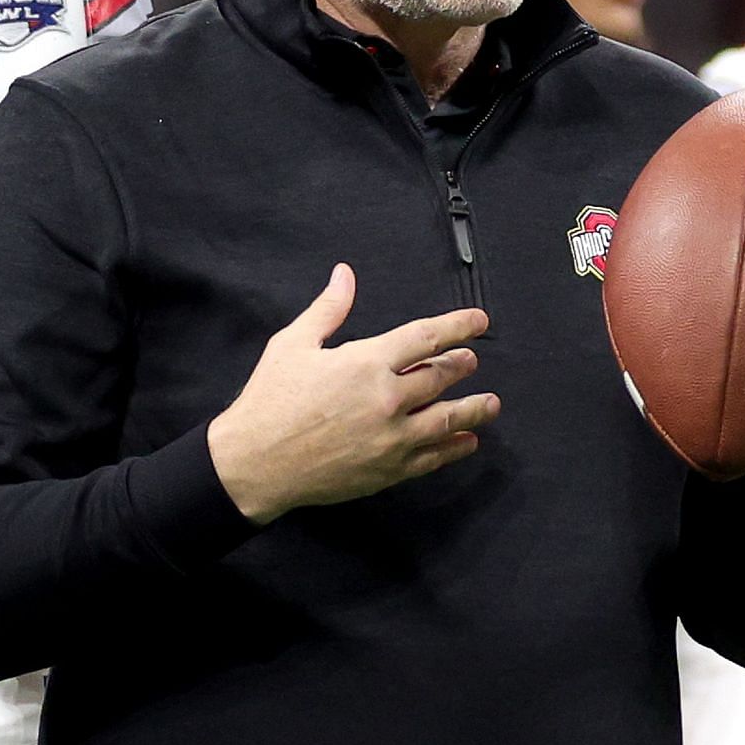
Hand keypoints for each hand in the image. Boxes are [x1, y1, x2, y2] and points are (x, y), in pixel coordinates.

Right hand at [206, 264, 498, 523]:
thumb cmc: (270, 400)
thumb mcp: (293, 344)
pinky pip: (432, 458)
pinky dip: (454, 448)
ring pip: (447, 419)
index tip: (479, 321)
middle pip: (441, 376)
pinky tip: (467, 442)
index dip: (458, 325)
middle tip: (471, 361)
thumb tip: (345, 273)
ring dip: (474, 409)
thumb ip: (328, 309)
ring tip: (491, 403)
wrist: (253, 464)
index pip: (426, 336)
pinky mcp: (388, 470)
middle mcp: (387, 399)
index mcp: (366, 362)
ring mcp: (391, 438)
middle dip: (461, 365)